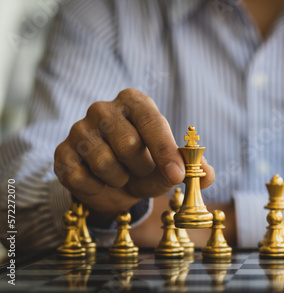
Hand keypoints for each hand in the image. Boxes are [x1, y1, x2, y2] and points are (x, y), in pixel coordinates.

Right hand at [54, 88, 214, 215]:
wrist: (113, 184)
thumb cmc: (147, 167)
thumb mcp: (171, 167)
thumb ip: (193, 168)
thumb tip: (207, 175)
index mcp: (135, 102)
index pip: (152, 121)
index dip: (165, 150)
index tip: (177, 175)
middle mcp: (103, 109)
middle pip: (128, 144)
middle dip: (142, 168)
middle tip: (142, 170)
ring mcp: (79, 129)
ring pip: (103, 162)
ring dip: (119, 180)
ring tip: (121, 176)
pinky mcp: (61, 153)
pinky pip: (80, 177)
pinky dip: (97, 189)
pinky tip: (101, 182)